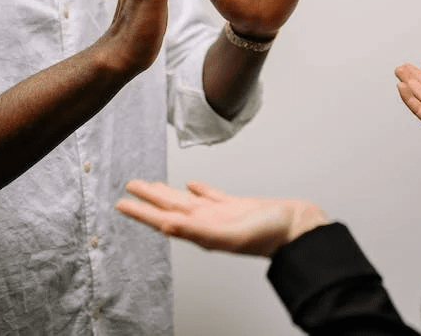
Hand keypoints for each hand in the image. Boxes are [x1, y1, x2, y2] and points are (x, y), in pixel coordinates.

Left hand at [116, 179, 329, 257]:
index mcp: (202, 229)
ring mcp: (221, 214)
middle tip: (130, 186)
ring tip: (152, 185)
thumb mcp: (230, 234)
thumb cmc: (270, 235)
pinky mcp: (236, 205)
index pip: (164, 219)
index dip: (141, 212)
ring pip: (187, 200)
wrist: (298, 228)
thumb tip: (165, 225)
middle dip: (149, 198)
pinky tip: (192, 185)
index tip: (121, 203)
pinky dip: (199, 189)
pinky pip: (211, 195)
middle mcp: (207, 222)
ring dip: (169, 193)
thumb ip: (197, 231)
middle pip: (170, 207)